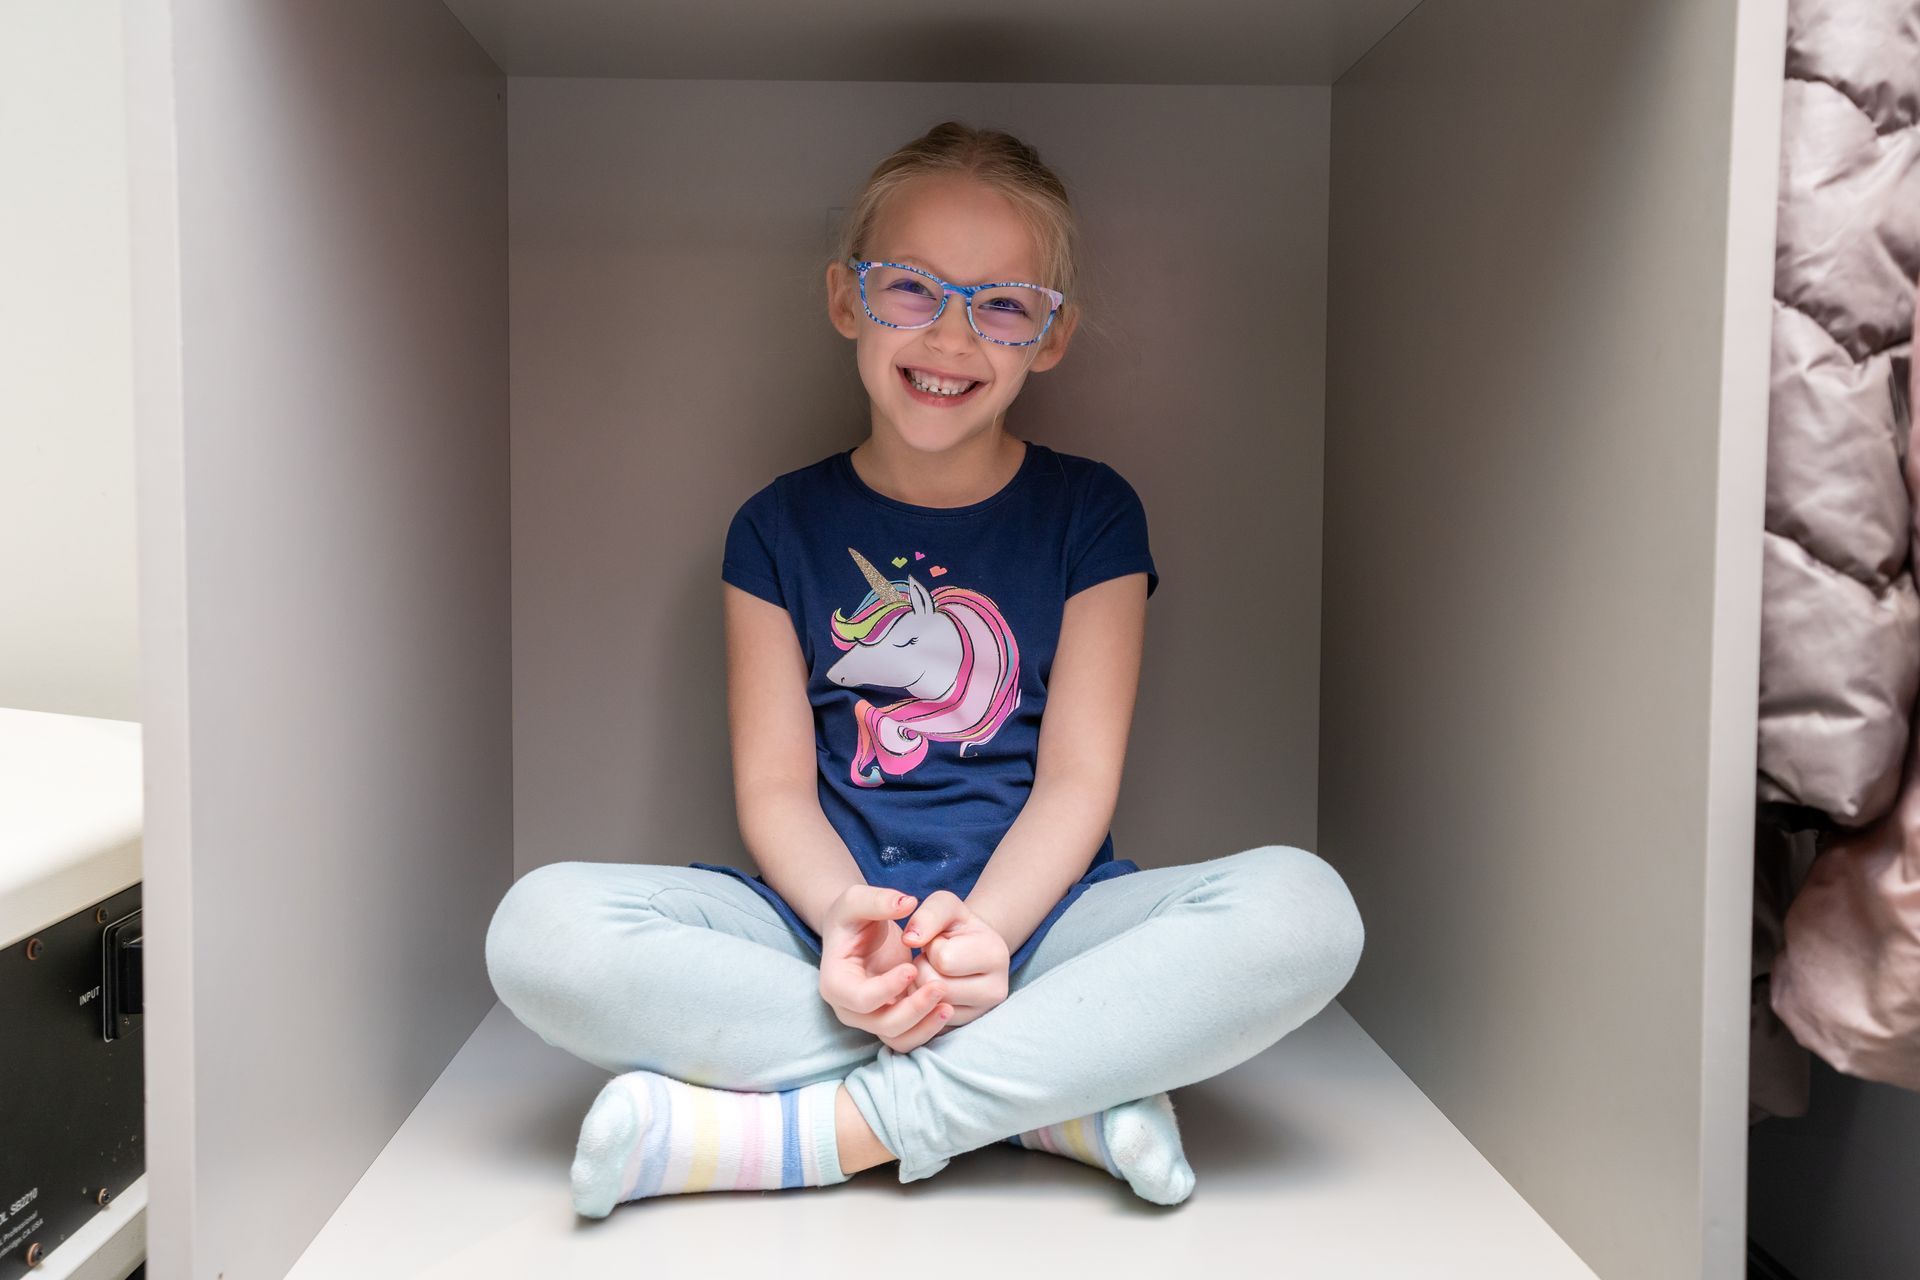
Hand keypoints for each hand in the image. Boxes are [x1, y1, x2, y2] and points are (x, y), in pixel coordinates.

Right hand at [819, 885, 953, 1052]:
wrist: (857, 932)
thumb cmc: (853, 916)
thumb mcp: (857, 899)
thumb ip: (879, 899)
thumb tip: (907, 902)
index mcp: (835, 982)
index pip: (860, 998)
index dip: (887, 987)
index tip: (912, 967)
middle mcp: (849, 1009)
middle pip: (881, 1024)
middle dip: (913, 1010)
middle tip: (941, 987)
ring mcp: (869, 1018)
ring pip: (897, 1037)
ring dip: (924, 1025)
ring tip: (948, 1005)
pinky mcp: (889, 1020)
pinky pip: (908, 1036)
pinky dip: (927, 1029)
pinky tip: (946, 1009)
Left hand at [899, 891, 1010, 1034]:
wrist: (966, 948)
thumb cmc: (954, 925)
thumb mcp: (944, 906)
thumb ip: (928, 915)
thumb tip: (910, 940)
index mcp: (996, 955)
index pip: (944, 959)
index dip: (933, 946)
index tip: (943, 941)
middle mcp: (996, 990)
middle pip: (936, 987)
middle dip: (923, 968)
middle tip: (934, 958)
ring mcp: (981, 1013)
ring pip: (930, 1007)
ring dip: (919, 986)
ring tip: (933, 971)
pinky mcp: (963, 1027)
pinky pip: (928, 1022)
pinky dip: (922, 1004)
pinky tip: (931, 989)